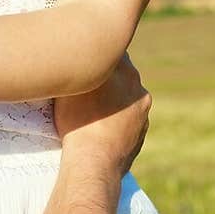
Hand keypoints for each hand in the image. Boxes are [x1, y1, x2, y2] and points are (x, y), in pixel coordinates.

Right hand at [53, 55, 150, 179]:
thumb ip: (79, 66)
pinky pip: (127, 119)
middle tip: (84, 86)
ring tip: (90, 111)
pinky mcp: (141, 133)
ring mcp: (143, 113)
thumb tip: (73, 55)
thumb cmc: (78, 121)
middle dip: (105, 78)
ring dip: (112, 100)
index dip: (96, 52)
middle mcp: (138, 89)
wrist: (93, 163)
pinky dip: (116, 120)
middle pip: (120, 75)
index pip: (111, 50)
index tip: (83, 58)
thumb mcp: (72, 84)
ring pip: (125, 99)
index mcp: (125, 71)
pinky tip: (100, 127)